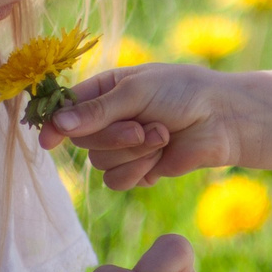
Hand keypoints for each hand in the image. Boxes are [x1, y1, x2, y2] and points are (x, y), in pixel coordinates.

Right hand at [47, 65, 243, 189]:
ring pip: (100, 163)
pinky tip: (162, 157)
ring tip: (163, 136)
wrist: (223, 120)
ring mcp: (122, 147)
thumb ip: (97, 111)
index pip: (67, 109)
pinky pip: (117, 181)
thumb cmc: (183, 93)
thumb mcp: (137, 92)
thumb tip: (57, 125)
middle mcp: (109, 119)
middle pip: (82, 141)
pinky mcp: (138, 169)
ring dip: (132, 152)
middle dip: (113, 137)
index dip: (55, 124)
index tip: (48, 140)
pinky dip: (139, 170)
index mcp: (105, 90)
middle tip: (143, 127)